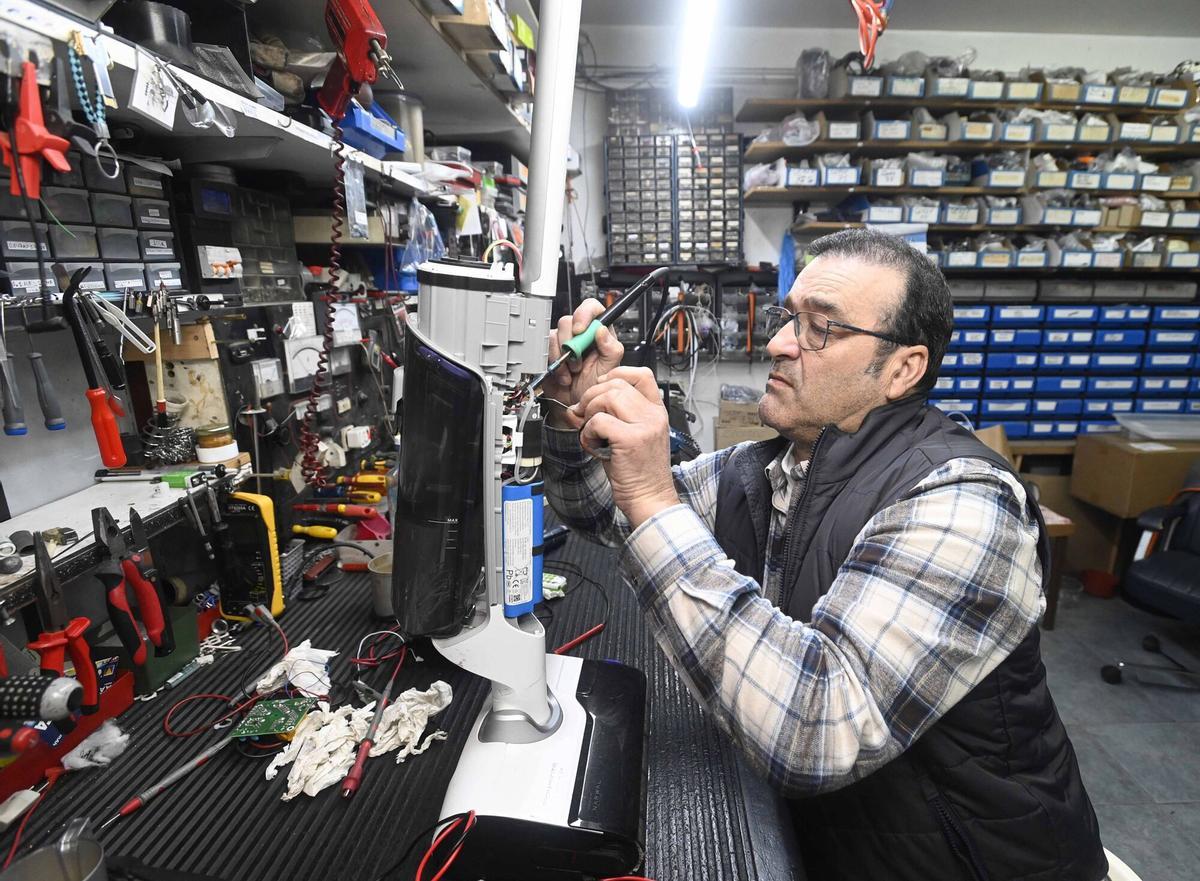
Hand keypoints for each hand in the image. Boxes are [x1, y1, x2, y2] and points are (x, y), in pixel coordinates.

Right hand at [544, 300, 623, 428]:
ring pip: (556, 334)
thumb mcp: (610, 369)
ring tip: (573, 371)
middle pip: (568, 320)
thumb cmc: (595, 386)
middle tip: (579, 361)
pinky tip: (564, 374)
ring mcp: (564, 341)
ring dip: (563, 357)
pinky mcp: (551, 350)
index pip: (591, 308)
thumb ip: (611, 349)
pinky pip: (546, 347)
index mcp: (599, 332)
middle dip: (572, 344)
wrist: (577, 403)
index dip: (584, 314)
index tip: (580, 330)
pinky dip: (554, 364)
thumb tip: (602, 330)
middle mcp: (581, 334)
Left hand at [574, 367, 678, 528]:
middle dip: (593, 396)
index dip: (616, 375)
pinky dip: (588, 433)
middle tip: (584, 414)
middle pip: (617, 384)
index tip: (601, 390)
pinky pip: (599, 421)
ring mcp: (644, 426)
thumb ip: (611, 417)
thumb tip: (578, 406)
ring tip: (592, 432)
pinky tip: (594, 445)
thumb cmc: (640, 474)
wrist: (650, 500)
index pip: (641, 374)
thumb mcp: (631, 438)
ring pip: (608, 397)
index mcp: (656, 412)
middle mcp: (653, 416)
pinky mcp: (631, 440)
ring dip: (590, 413)